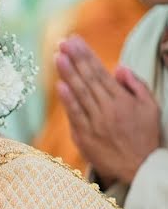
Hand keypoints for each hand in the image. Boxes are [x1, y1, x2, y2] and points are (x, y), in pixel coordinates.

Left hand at [55, 35, 161, 184]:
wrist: (140, 167)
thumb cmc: (145, 136)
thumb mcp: (150, 108)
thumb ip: (136, 86)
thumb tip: (119, 67)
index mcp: (123, 100)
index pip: (101, 72)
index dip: (86, 55)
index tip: (75, 41)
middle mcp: (108, 109)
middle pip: (88, 79)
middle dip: (75, 59)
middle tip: (63, 42)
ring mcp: (95, 123)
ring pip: (80, 94)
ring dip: (68, 74)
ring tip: (59, 56)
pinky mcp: (85, 136)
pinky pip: (76, 115)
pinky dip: (67, 100)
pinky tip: (60, 85)